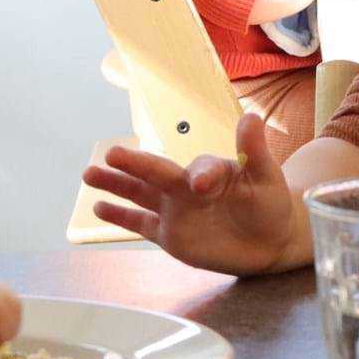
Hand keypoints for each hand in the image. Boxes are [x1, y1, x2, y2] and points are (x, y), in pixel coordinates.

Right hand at [81, 113, 296, 274]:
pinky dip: (120, 217)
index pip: (201, 168)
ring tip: (89, 173)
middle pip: (157, 173)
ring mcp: (175, 210)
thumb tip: (252, 117)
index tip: (202, 185)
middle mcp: (186, 186)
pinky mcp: (169, 235)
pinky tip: (99, 207)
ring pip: (140, 194)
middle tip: (111, 154)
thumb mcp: (266, 178)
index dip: (202, 175)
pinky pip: (140, 224)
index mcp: (211, 170)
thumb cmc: (269, 204)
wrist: (269, 241)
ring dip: (116, 184)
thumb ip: (254, 151)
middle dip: (135, 164)